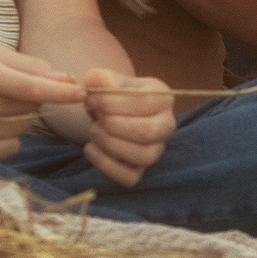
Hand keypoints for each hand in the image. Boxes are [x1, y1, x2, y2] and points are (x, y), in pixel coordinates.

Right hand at [0, 47, 90, 159]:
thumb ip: (29, 66)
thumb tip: (65, 80)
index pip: (31, 88)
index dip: (59, 92)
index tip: (82, 93)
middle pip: (31, 108)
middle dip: (33, 98)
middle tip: (10, 87)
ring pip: (23, 128)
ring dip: (21, 117)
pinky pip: (10, 147)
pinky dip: (10, 137)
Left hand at [78, 68, 174, 185]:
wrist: (109, 115)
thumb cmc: (112, 98)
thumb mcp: (109, 83)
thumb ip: (103, 80)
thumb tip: (94, 80)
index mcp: (163, 98)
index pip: (147, 101)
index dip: (116, 101)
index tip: (91, 97)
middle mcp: (166, 125)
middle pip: (149, 131)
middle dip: (116, 124)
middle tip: (95, 116)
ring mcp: (155, 151)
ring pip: (144, 156)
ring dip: (112, 144)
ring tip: (93, 131)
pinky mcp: (140, 172)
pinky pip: (129, 177)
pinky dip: (106, 165)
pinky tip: (90, 149)